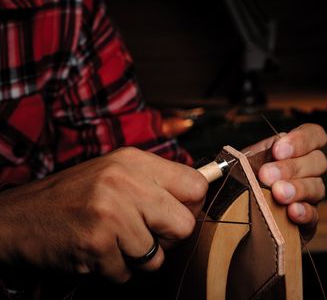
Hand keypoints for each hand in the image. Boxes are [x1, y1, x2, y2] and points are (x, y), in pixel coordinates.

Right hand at [0, 147, 207, 282]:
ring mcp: (111, 213)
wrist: (17, 218)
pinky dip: (112, 270)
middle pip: (184, 225)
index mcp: (134, 161)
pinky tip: (95, 252)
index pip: (196, 185)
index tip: (174, 212)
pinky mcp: (96, 244)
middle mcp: (125, 182)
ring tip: (112, 242)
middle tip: (142, 233)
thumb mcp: (116, 171)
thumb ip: (156, 181)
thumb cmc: (73, 196)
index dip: (191, 205)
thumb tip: (200, 192)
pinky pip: (127, 274)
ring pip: (157, 256)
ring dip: (136, 258)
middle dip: (166, 238)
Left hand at [247, 124, 326, 241]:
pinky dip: (304, 212)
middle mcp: (305, 172)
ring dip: (298, 188)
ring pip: (317, 187)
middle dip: (291, 167)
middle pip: (318, 161)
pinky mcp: (307, 222)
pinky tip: (292, 212)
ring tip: (278, 194)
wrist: (231, 223)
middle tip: (266, 175)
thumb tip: (239, 158)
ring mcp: (309, 197)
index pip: (313, 135)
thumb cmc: (237, 189)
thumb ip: (243, 159)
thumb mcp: (237, 167)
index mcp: (292, 151)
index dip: (301, 140)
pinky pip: (314, 216)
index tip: (278, 150)